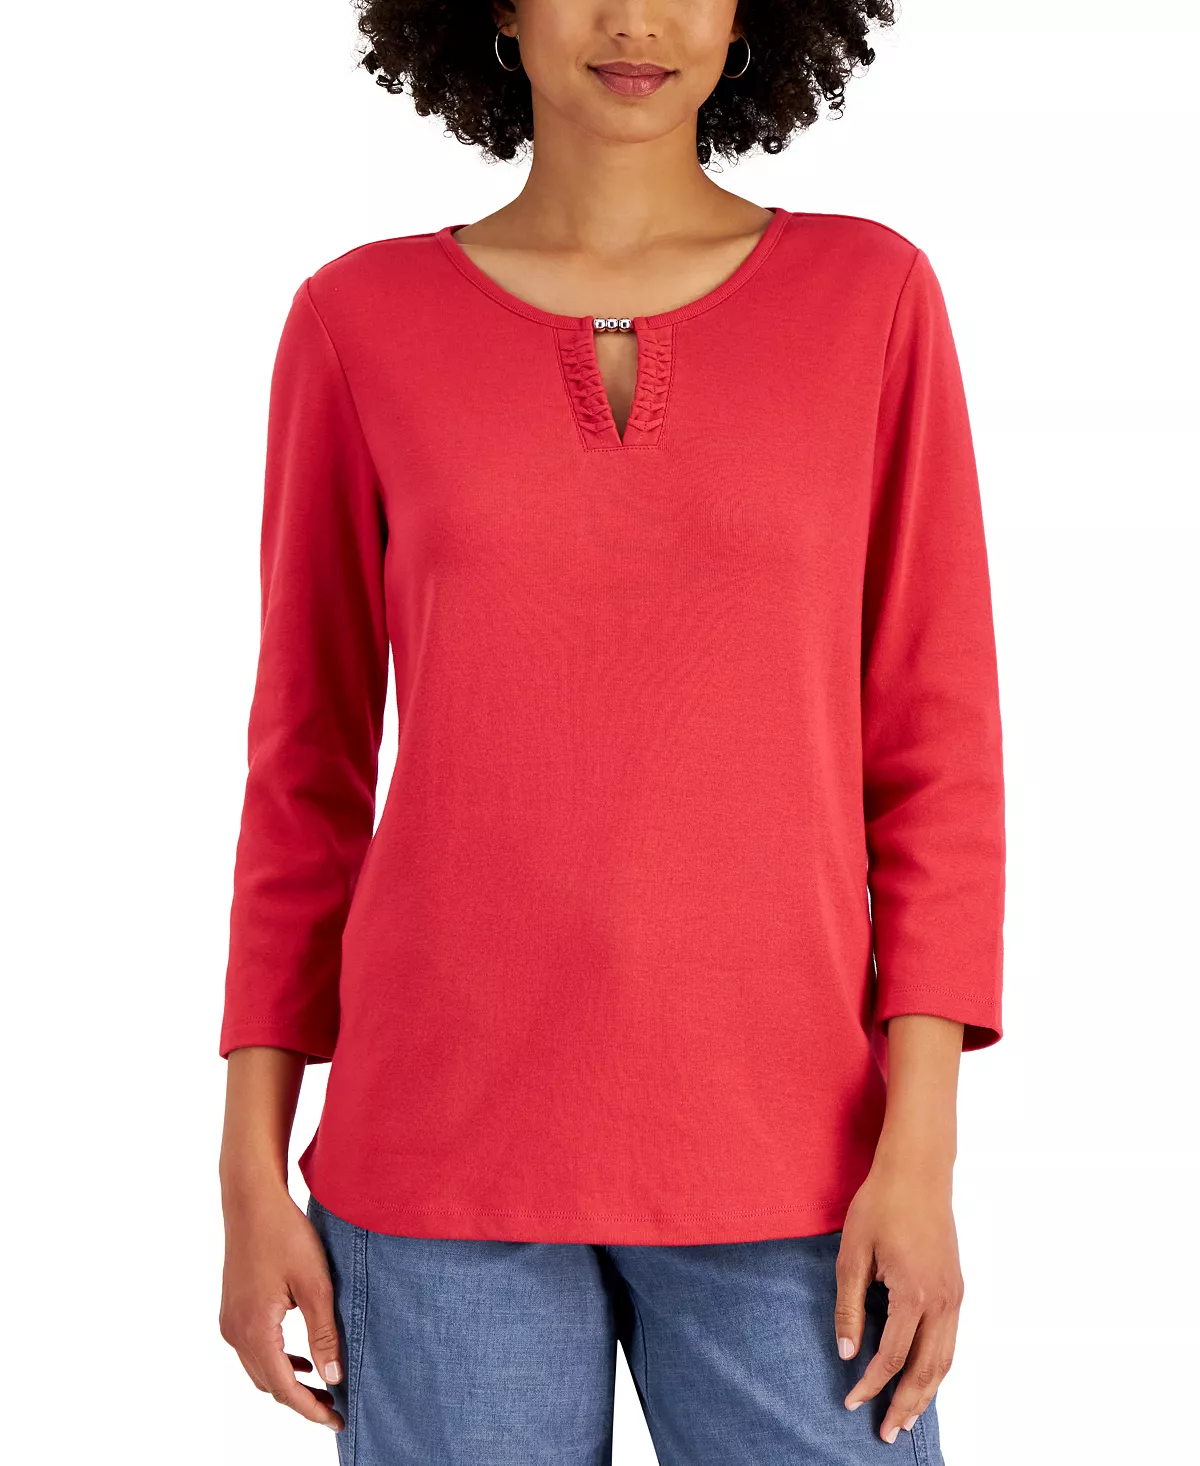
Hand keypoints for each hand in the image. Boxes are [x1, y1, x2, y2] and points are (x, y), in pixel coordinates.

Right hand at [219, 1181, 343, 1431]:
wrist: (252, 1202)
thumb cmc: (286, 1235)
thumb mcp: (315, 1284)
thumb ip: (324, 1333)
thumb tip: (332, 1376)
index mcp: (255, 1330)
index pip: (283, 1387)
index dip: (310, 1408)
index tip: (337, 1420)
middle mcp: (235, 1332)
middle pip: (269, 1384)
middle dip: (301, 1401)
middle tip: (334, 1409)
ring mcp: (230, 1322)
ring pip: (260, 1369)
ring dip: (288, 1383)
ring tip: (322, 1388)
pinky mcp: (232, 1310)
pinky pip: (254, 1351)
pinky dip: (277, 1362)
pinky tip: (300, 1359)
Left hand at [834, 1156, 962, 1443]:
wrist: (918, 1171)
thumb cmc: (881, 1205)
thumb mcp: (853, 1253)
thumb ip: (849, 1305)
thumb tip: (845, 1352)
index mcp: (912, 1293)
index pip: (890, 1357)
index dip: (869, 1385)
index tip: (850, 1403)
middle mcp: (941, 1301)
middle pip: (926, 1371)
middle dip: (906, 1405)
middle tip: (886, 1433)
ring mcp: (954, 1295)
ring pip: (945, 1361)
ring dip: (926, 1393)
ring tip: (906, 1418)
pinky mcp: (957, 1288)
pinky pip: (951, 1341)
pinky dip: (938, 1367)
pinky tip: (923, 1378)